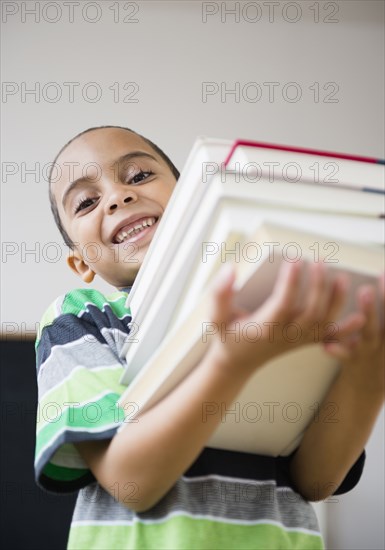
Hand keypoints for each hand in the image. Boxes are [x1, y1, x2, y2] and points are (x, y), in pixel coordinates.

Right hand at [208, 260, 364, 373]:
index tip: (294, 259)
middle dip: (318, 286)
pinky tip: (360, 317)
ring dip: (336, 301)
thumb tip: (230, 269)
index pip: (282, 304)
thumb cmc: (228, 336)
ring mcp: (297, 340)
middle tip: (319, 261)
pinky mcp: (305, 341)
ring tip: (341, 277)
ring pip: (324, 323)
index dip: (290, 282)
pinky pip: (330, 336)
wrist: (238, 363)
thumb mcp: (215, 317)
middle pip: (310, 312)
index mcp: (263, 328)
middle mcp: (284, 336)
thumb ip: (219, 294)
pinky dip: (347, 329)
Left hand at [324, 273, 384, 393]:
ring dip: (370, 312)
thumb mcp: (383, 330)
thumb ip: (381, 309)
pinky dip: (338, 351)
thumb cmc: (376, 346)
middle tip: (378, 279)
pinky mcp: (354, 361)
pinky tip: (327, 345)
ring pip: (372, 332)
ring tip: (364, 291)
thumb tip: (380, 274)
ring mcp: (371, 349)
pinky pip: (347, 356)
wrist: (368, 383)